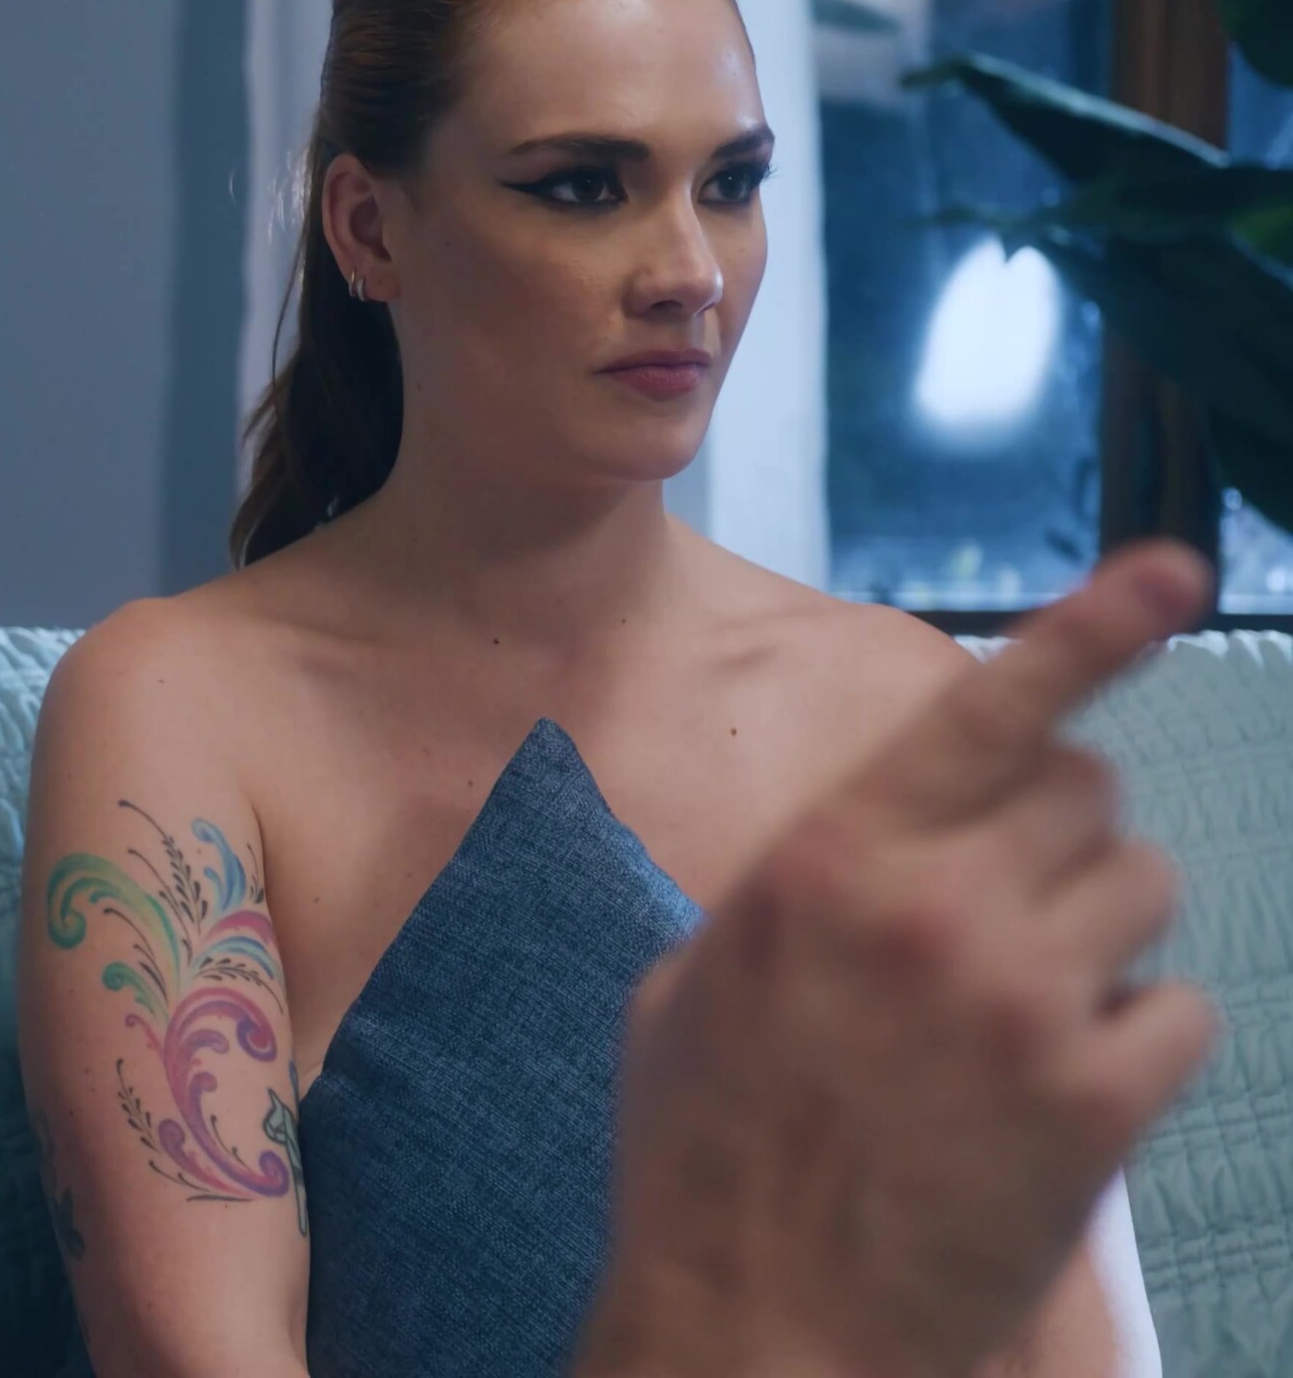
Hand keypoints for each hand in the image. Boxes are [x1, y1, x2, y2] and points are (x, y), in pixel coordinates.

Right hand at [581, 544, 1218, 1377]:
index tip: (1169, 568)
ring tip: (1028, 1006)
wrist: (754, 1317)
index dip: (1091, 626)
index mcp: (826, 861)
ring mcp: (1027, 1003)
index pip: (985, 711)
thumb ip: (788, 894)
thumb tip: (850, 851)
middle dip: (1058, 832)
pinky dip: (1135, 1041)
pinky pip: (1181, 1013)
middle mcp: (936, 908)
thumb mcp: (689, 986)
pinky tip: (1059, 1088)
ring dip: (1099, 931)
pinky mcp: (1098, 1102)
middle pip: (1086, 790)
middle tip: (1011, 902)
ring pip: (1143, 890)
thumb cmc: (700, 1155)